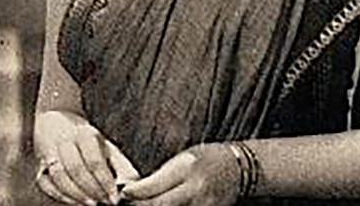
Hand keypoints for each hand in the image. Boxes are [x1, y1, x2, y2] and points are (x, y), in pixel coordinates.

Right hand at [35, 110, 138, 204]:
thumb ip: (119, 163)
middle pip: (77, 169)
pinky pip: (47, 184)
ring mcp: (50, 152)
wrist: (56, 120)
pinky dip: (61, 195)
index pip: (95, 160)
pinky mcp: (39, 165)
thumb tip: (134, 183)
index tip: (114, 197)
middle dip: (92, 189)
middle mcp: (66, 141)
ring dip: (76, 194)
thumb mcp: (105, 144)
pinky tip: (74, 201)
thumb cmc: (87, 138)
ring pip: (60, 177)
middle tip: (104, 202)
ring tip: (91, 203)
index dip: (105, 181)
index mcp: (85, 133)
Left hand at [120, 143, 240, 205]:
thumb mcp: (183, 159)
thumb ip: (160, 176)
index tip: (121, 193)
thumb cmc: (207, 158)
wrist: (237, 169)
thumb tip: (131, 190)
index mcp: (187, 168)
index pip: (154, 187)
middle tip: (126, 204)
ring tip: (143, 204)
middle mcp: (194, 189)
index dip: (134, 193)